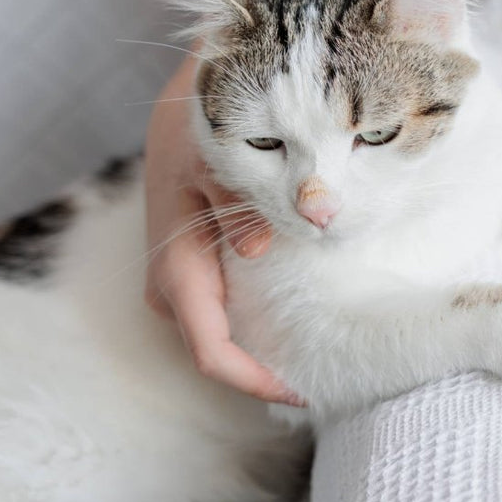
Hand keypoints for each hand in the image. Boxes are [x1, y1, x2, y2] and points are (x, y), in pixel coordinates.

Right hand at [144, 58, 300, 403]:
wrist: (185, 109)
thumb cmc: (203, 133)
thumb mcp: (220, 158)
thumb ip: (240, 202)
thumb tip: (255, 247)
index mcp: (178, 268)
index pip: (211, 351)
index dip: (255, 380)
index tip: (304, 392)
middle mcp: (171, 287)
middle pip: (219, 353)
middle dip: (266, 372)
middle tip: (330, 375)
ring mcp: (179, 284)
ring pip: (221, 337)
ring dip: (264, 350)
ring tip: (322, 353)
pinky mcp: (194, 273)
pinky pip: (224, 316)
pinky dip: (258, 326)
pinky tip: (299, 323)